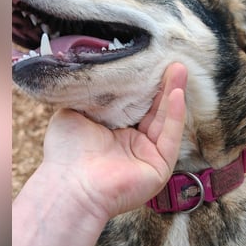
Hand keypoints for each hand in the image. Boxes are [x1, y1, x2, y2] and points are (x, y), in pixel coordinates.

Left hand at [40, 62, 187, 221]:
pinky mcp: (159, 167)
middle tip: (170, 60)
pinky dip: (175, 115)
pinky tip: (177, 94)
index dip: (143, 85)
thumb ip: (90, 95)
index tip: (148, 61)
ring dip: (174, 94)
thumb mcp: (73, 111)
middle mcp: (132, 145)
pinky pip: (170, 137)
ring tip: (179, 68)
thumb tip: (99, 74)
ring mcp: (147, 156)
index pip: (135, 105)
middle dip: (163, 85)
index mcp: (112, 134)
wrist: (71, 185)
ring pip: (164, 120)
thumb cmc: (66, 152)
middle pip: (153, 110)